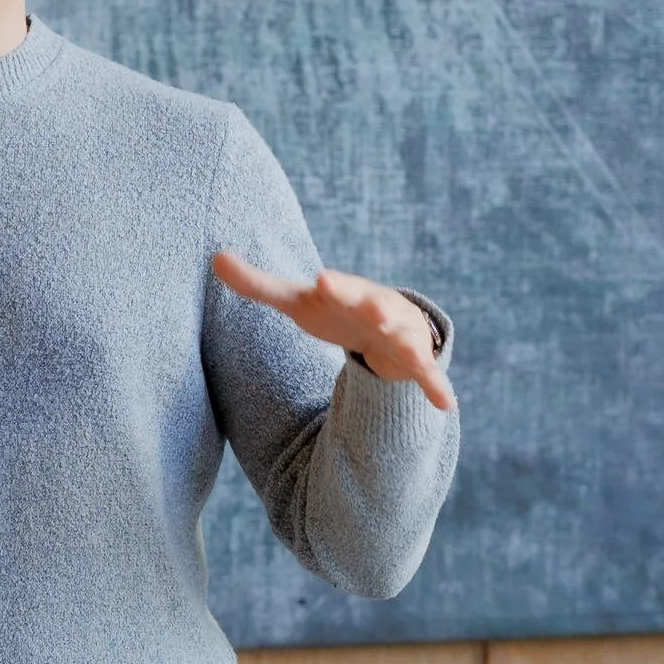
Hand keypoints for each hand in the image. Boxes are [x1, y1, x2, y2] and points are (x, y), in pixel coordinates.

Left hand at [211, 253, 453, 412]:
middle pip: (376, 305)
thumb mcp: (297, 300)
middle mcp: (377, 308)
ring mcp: (399, 334)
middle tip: (376, 310)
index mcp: (347, 292)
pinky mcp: (415, 360)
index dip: (333, 285)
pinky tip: (448, 406)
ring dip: (411, 345)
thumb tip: (215, 257)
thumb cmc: (334, 310)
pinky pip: (429, 374)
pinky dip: (438, 388)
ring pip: (406, 338)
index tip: (322, 280)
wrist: (383, 327)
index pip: (337, 286)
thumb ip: (257, 284)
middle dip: (375, 307)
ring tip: (417, 354)